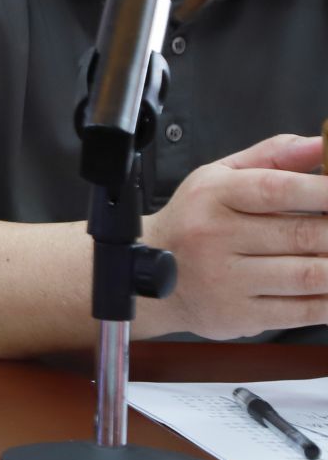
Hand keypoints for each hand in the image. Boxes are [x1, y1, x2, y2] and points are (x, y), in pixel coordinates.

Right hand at [144, 133, 327, 339]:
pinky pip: (303, 311)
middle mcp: (215, 237)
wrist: (148, 281)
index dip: (322, 191)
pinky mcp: (239, 315)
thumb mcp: (219, 177)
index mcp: (212, 196)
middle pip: (300, 234)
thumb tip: (320, 144)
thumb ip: (273, 157)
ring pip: (308, 275)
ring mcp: (227, 280)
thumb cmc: (194, 223)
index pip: (276, 189)